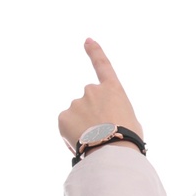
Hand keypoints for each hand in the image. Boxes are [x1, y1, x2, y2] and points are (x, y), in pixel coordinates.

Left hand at [58, 37, 143, 151]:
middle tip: (101, 136)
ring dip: (83, 128)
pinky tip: (82, 145)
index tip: (87, 41)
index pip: (102, 65)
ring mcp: (77, 102)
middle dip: (92, 117)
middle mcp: (92, 90)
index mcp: (112, 90)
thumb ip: (115, 112)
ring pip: (77, 116)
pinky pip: (66, 127)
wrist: (113, 154)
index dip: (95, 52)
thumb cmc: (128, 142)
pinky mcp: (64, 117)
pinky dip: (71, 136)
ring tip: (94, 144)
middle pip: (89, 103)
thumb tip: (103, 121)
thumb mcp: (131, 122)